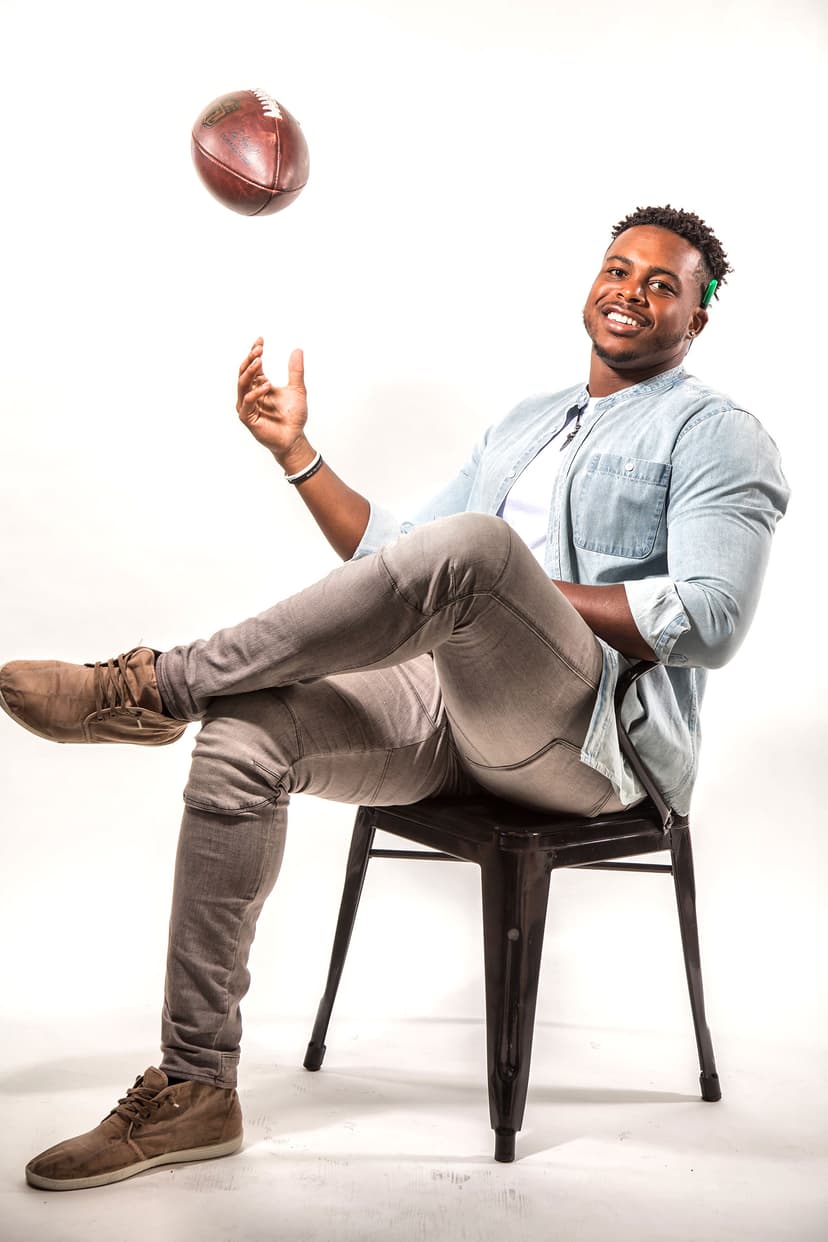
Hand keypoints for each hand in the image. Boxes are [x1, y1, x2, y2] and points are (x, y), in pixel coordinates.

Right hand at [236, 338, 311, 470]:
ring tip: (259, 361)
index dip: (254, 352)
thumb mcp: (297, 389)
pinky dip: (255, 392)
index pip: (252, 366)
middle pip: (244, 372)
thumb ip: (296, 371)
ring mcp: (247, 405)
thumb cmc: (294, 416)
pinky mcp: (247, 417)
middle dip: (250, 359)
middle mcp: (250, 394)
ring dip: (250, 372)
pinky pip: (247, 401)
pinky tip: (267, 385)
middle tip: (258, 349)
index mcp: (259, 386)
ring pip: (242, 384)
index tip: (260, 340)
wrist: (295, 437)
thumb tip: (298, 349)